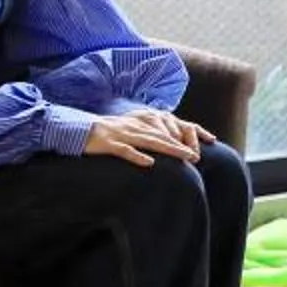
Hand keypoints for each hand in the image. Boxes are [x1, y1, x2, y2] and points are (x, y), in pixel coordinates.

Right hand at [82, 108, 202, 167]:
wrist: (78, 130)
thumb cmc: (107, 134)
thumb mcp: (131, 131)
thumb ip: (149, 136)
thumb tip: (168, 146)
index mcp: (142, 123)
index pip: (169, 128)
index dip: (188, 134)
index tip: (208, 141)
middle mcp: (135, 126)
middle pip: (162, 136)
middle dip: (180, 146)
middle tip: (197, 156)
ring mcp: (122, 134)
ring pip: (148, 141)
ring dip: (168, 149)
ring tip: (184, 157)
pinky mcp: (108, 144)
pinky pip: (124, 151)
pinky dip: (137, 156)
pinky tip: (149, 164)